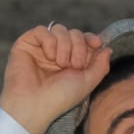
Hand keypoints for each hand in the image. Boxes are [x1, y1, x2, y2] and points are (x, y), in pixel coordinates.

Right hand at [0, 24, 114, 133]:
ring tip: (60, 63)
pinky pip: (42, 30)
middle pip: (74, 33)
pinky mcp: (26, 44)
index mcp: (71, 62)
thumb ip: (100, 65)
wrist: (34, 104)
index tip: (96, 43)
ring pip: (59, 29)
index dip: (91, 39)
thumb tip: (108, 49)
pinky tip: (49, 56)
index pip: (84, 40)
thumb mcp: (88, 82)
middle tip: (73, 65)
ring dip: (65, 45)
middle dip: (78, 46)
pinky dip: (49, 41)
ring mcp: (41, 49)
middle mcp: (57, 54)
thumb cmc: (60, 97)